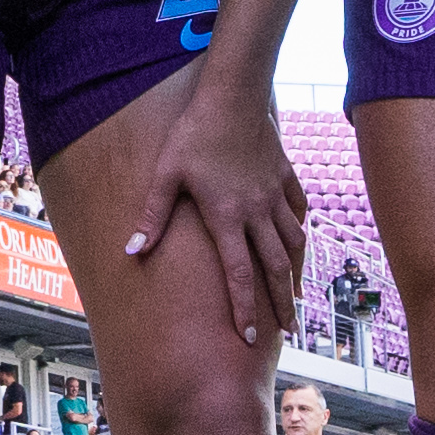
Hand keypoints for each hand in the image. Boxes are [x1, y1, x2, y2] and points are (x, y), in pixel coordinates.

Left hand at [122, 86, 307, 345]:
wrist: (233, 97)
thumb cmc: (195, 134)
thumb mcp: (166, 174)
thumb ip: (153, 215)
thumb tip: (132, 251)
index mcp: (227, 216)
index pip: (238, 274)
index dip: (244, 309)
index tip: (249, 338)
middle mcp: (257, 212)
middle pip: (275, 268)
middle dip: (281, 304)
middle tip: (289, 332)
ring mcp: (275, 195)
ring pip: (294, 244)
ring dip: (296, 274)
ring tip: (298, 298)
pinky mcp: (286, 177)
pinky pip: (300, 212)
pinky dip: (302, 233)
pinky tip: (301, 246)